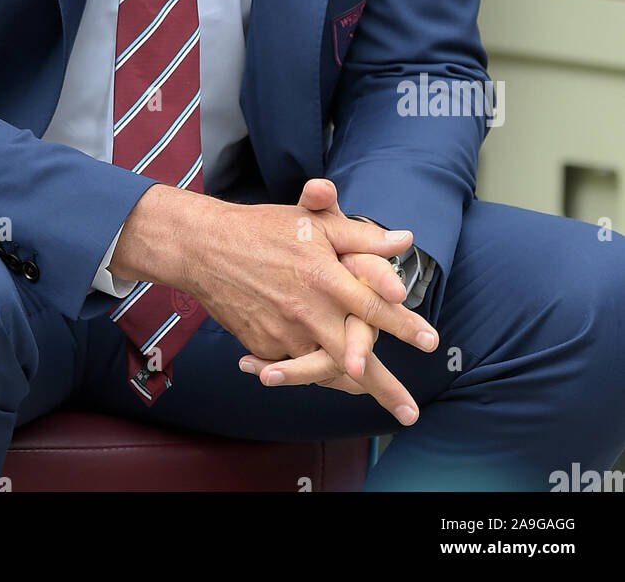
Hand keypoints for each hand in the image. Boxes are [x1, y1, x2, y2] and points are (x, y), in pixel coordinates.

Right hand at [172, 185, 434, 424]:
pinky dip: (312, 374)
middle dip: (384, 386)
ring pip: (324, 370)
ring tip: (374, 402)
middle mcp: (307, 310)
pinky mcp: (264, 346)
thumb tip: (404, 240)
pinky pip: (295, 366)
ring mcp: (284, 333)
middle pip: (354, 357)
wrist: (205, 248)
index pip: (373, 305)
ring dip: (351, 389)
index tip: (432, 343)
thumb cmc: (263, 228)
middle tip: (409, 414)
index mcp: (324, 277)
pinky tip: (329, 378)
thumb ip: (360, 235)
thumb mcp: (313, 224)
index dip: (403, 325)